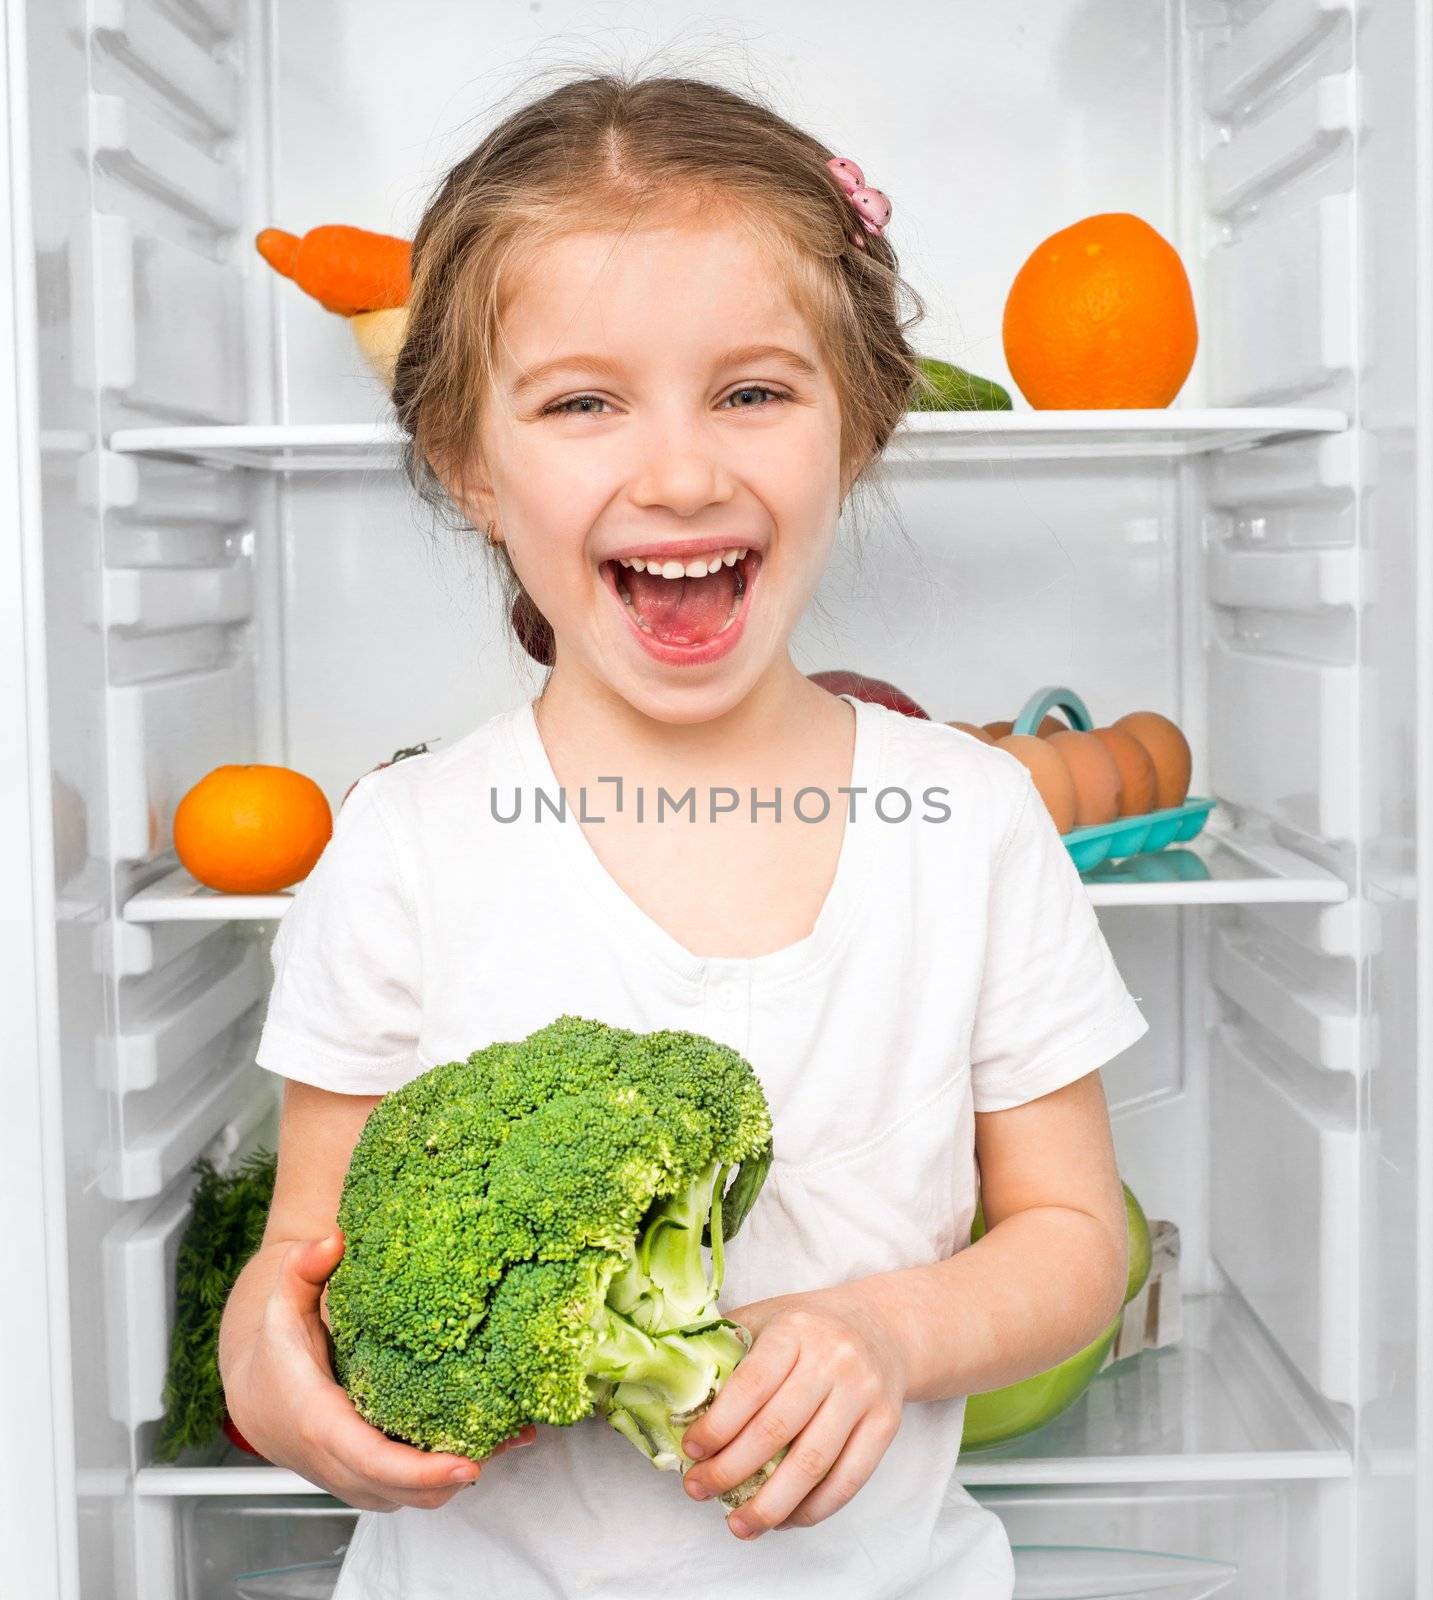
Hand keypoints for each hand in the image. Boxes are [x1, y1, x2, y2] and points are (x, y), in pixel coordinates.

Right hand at [225, 1231, 534, 1510]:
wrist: (258, 1398)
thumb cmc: (278, 1351)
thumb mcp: (283, 1303)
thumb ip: (303, 1268)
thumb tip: (333, 1241)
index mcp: (319, 1423)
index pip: (372, 1461)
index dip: (419, 1470)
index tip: (467, 1464)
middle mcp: (337, 1463)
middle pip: (403, 1490)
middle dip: (456, 1474)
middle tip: (511, 1438)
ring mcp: (354, 1479)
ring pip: (413, 1498)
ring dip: (458, 1477)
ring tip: (510, 1437)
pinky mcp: (368, 1482)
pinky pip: (412, 1493)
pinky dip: (447, 1478)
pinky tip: (490, 1442)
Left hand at [679, 1286, 907, 1538]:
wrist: (881, 1327)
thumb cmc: (807, 1330)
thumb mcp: (766, 1319)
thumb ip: (726, 1349)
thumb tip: (672, 1393)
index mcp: (794, 1330)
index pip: (751, 1384)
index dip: (717, 1425)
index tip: (690, 1453)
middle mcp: (833, 1359)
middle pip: (777, 1430)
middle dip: (731, 1471)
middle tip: (698, 1492)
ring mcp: (863, 1393)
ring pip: (813, 1463)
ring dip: (770, 1505)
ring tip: (738, 1525)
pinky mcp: (886, 1425)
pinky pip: (848, 1480)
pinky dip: (813, 1509)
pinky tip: (784, 1520)